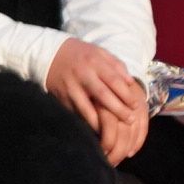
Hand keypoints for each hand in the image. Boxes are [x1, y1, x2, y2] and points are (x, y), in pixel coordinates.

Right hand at [43, 38, 149, 152]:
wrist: (48, 54)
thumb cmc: (79, 54)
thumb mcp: (99, 52)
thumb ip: (116, 65)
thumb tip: (130, 82)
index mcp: (94, 62)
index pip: (114, 81)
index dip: (127, 95)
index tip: (136, 106)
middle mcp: (82, 75)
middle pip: (103, 96)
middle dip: (119, 110)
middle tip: (131, 120)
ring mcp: (71, 87)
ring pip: (87, 108)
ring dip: (102, 122)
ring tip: (114, 130)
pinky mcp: (61, 97)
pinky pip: (75, 113)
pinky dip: (86, 122)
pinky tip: (96, 129)